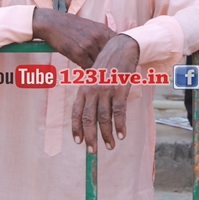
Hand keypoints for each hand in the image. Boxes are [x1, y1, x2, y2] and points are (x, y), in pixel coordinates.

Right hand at [32, 8, 115, 68]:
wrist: (53, 23)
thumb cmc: (73, 26)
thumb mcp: (93, 27)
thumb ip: (105, 37)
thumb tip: (116, 50)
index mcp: (105, 30)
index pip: (120, 47)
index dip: (120, 57)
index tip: (119, 63)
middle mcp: (99, 37)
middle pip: (111, 58)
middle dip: (110, 65)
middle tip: (109, 72)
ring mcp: (89, 45)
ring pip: (100, 64)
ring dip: (99, 69)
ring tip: (98, 73)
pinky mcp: (78, 53)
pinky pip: (89, 68)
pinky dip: (89, 71)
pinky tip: (86, 70)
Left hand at [71, 34, 139, 152]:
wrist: (121, 48)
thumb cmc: (108, 64)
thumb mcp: (94, 77)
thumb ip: (91, 93)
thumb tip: (91, 113)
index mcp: (84, 88)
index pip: (76, 112)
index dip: (76, 129)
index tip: (79, 142)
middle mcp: (92, 90)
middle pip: (88, 119)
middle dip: (90, 137)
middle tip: (93, 151)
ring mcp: (106, 90)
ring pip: (104, 118)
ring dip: (106, 135)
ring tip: (110, 146)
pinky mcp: (120, 89)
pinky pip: (119, 112)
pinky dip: (120, 125)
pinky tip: (121, 134)